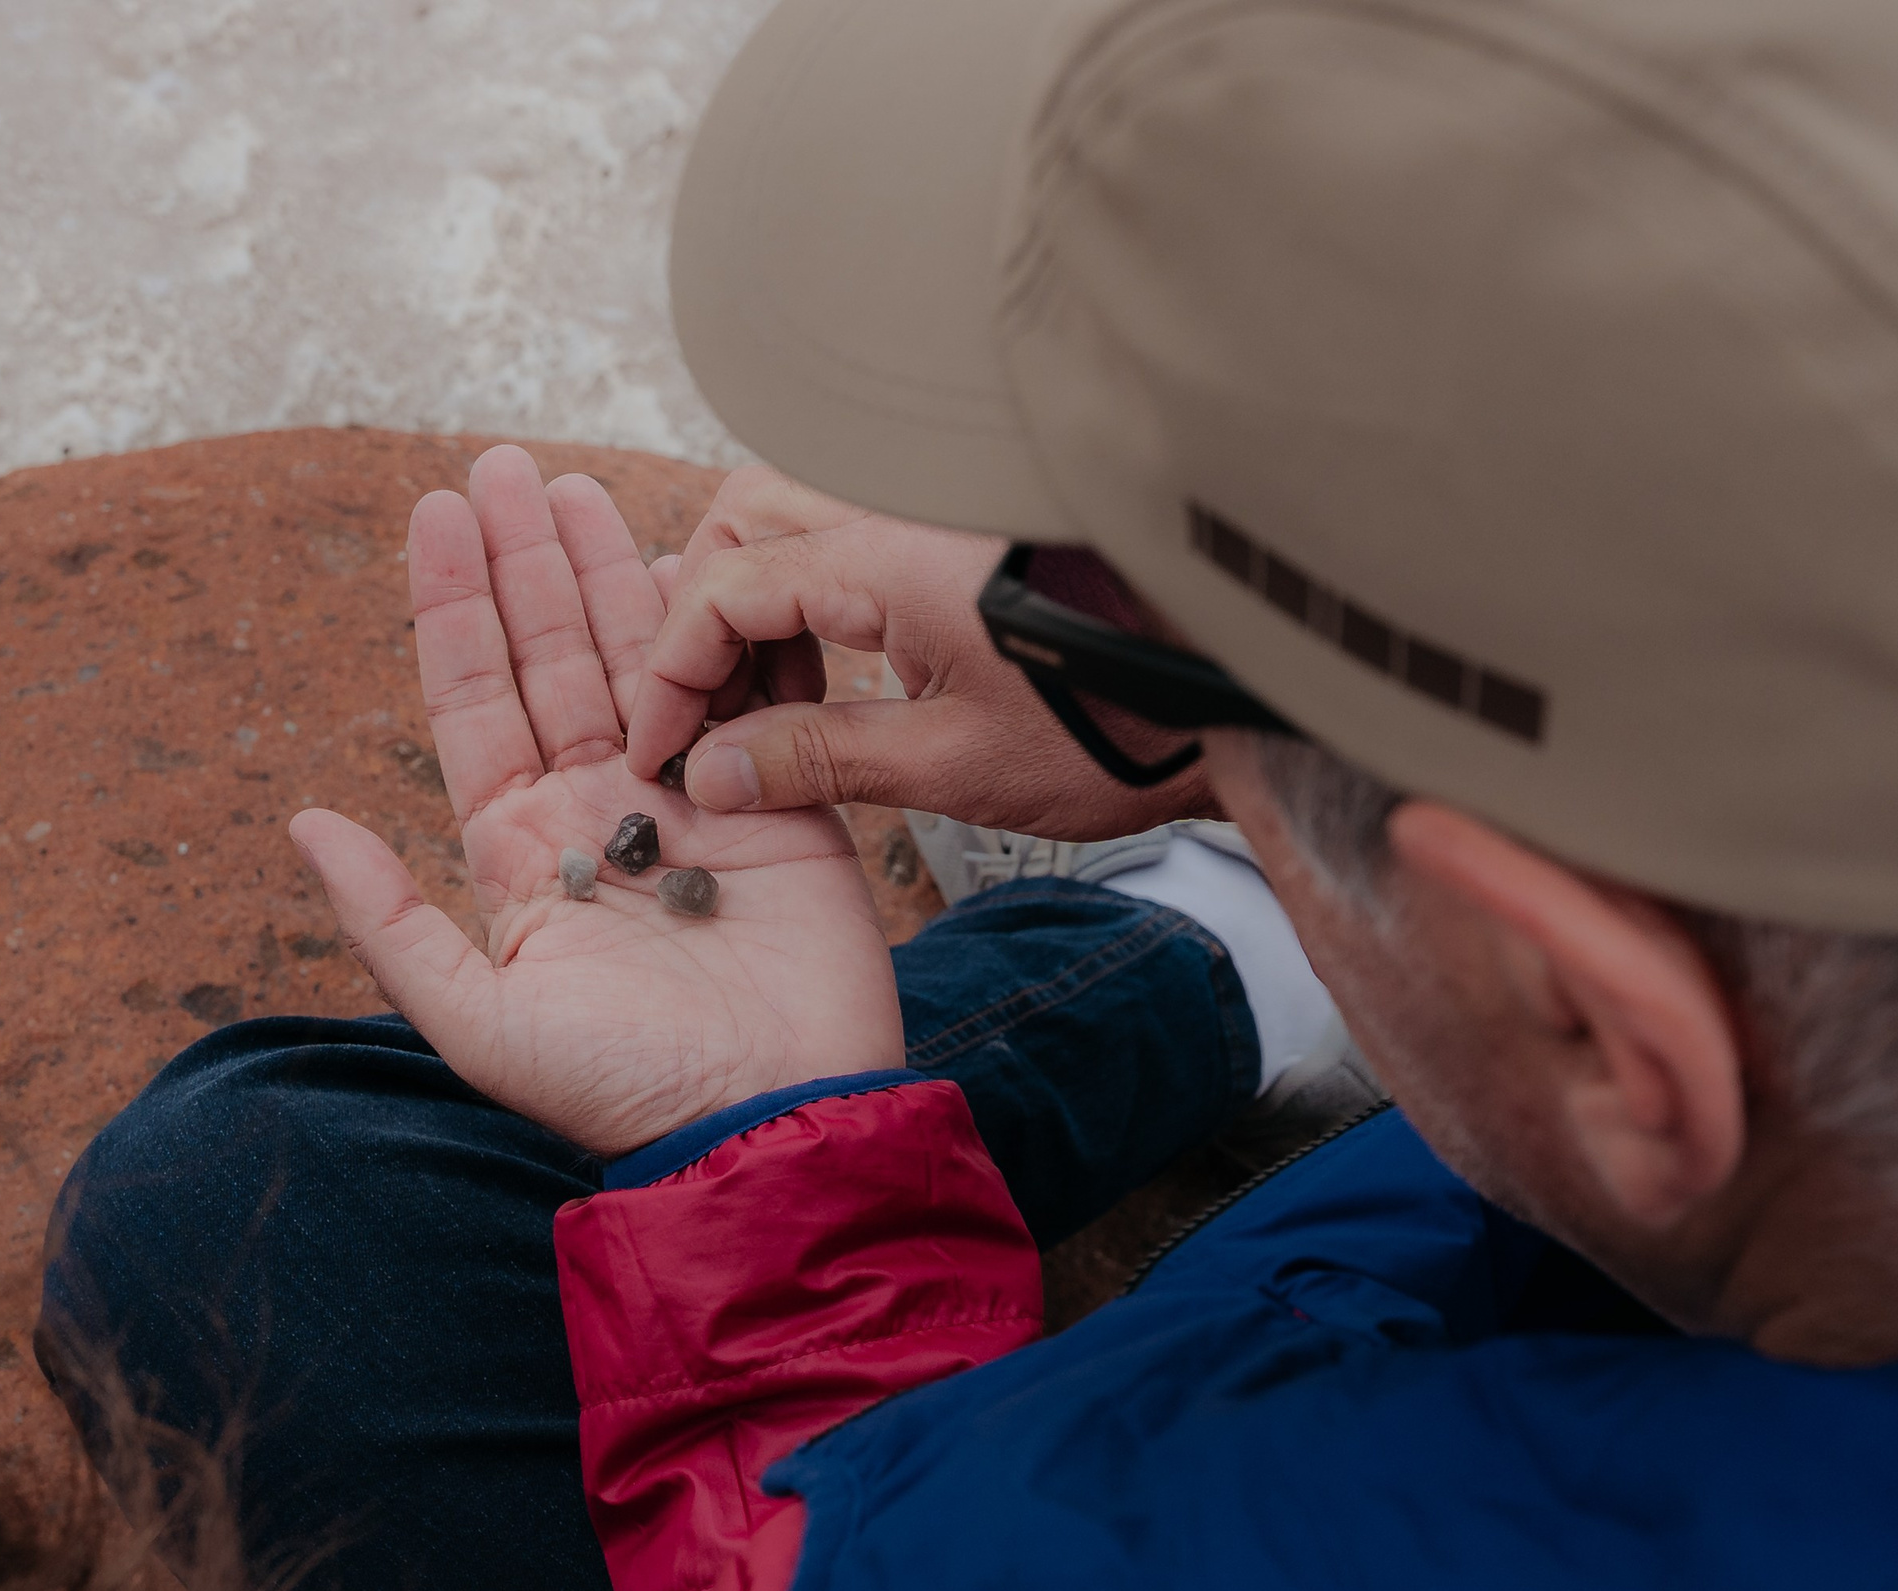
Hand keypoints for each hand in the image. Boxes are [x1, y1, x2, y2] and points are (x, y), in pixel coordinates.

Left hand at [289, 447, 903, 1156]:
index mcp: (520, 854)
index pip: (474, 704)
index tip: (435, 513)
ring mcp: (687, 798)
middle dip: (525, 560)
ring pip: (638, 657)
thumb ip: (391, 923)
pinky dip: (716, 620)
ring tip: (572, 484)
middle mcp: (597, 812)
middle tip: (503, 464)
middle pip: (552, 657)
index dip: (453, 607)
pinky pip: (740, 687)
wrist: (775, 1120)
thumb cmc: (627, 1093)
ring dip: (606, 569)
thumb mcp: (482, 1023)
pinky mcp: (772, 799)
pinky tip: (691, 551)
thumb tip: (300, 820)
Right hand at [623, 467, 1220, 838]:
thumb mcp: (951, 767)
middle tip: (710, 722)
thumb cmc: (1117, 729)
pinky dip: (812, 597)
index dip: (671, 675)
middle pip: (742, 524)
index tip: (661, 752)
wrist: (1237, 694)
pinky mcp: (960, 531)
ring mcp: (931, 509)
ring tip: (772, 714)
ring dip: (757, 605)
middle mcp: (899, 507)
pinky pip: (848, 535)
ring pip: (793, 519)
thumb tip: (713, 776)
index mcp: (884, 559)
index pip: (721, 590)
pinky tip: (833, 679)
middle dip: (704, 620)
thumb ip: (818, 761)